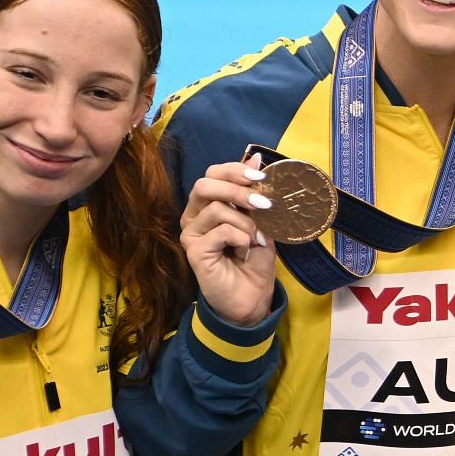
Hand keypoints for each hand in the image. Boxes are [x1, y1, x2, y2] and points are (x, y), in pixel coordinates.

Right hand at [181, 155, 278, 326]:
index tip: (261, 175)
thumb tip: (258, 157)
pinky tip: (246, 250)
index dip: (235, 169)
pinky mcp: (193, 251)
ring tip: (257, 239)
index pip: (213, 173)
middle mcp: (194, 216)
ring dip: (245, 222)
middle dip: (238, 190)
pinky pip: (220, 231)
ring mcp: (190, 233)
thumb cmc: (254, 260)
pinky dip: (241, 237)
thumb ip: (255, 193)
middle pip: (205, 184)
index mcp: (208, 204)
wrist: (252, 298)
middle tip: (264, 204)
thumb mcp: (261, 222)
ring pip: (216, 209)